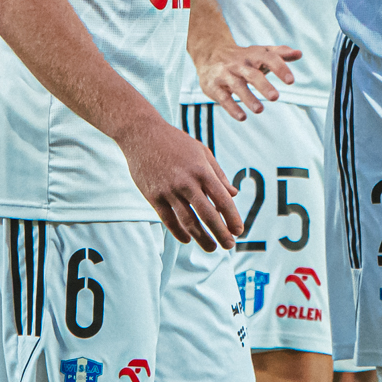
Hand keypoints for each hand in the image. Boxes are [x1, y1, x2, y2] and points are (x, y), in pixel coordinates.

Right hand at [118, 117, 243, 249]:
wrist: (142, 134)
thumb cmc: (176, 142)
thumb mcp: (202, 152)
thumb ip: (218, 174)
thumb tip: (234, 194)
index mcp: (202, 170)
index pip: (222, 200)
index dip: (232, 218)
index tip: (239, 231)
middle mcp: (187, 182)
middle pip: (208, 215)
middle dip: (221, 233)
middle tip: (230, 245)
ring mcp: (169, 190)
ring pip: (188, 222)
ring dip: (202, 238)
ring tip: (212, 248)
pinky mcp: (153, 196)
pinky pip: (168, 220)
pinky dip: (179, 232)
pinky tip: (187, 239)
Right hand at [193, 42, 300, 120]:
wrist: (210, 53)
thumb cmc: (242, 57)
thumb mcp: (260, 52)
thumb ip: (279, 54)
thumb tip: (299, 54)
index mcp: (253, 55)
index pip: (268, 58)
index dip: (280, 68)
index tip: (291, 81)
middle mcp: (239, 64)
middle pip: (252, 74)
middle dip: (263, 85)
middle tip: (276, 97)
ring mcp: (225, 74)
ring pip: (237, 86)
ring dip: (248, 98)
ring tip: (260, 110)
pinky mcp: (214, 86)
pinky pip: (222, 97)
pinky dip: (232, 107)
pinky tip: (242, 117)